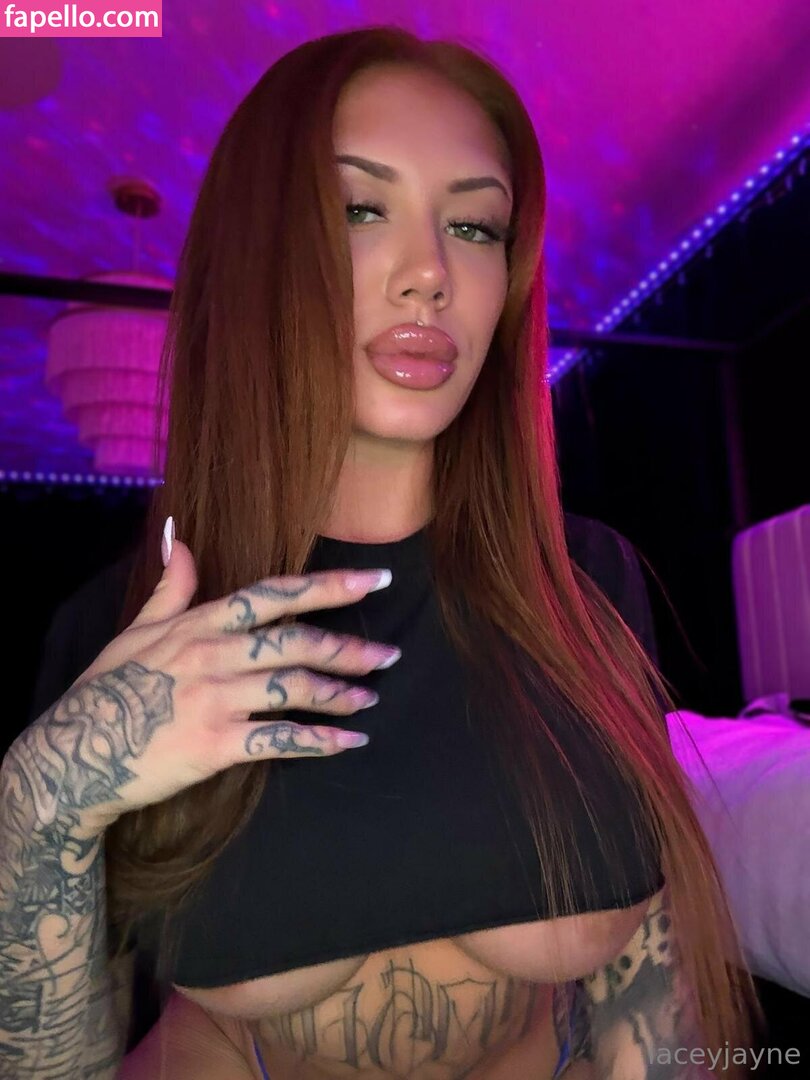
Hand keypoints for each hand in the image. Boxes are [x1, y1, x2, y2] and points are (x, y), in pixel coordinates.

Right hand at [11, 533, 399, 838]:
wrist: (72, 756)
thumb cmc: (106, 690)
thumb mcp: (134, 630)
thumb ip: (170, 586)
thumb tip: (177, 534)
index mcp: (200, 622)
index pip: (276, 595)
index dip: (329, 586)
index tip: (375, 579)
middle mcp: (214, 654)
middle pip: (297, 643)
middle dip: (349, 648)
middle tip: (390, 653)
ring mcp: (216, 699)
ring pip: (295, 689)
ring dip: (340, 694)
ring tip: (370, 698)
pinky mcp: (216, 745)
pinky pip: (280, 741)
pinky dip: (319, 742)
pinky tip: (348, 743)